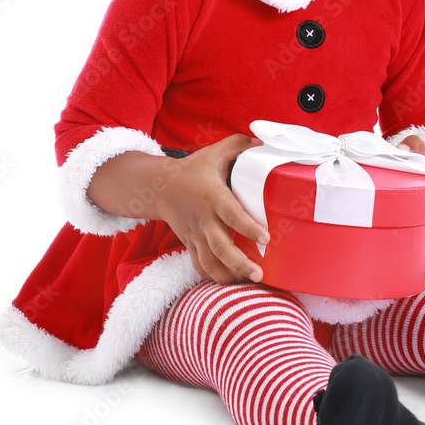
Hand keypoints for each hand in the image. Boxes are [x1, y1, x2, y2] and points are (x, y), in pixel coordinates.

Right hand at [156, 133, 267, 284]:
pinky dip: (213, 277)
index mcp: (213, 196)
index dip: (248, 227)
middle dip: (239, 263)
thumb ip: (238, 145)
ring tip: (249, 282)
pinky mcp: (189, 244)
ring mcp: (195, 235)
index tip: (266, 239)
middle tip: (259, 274)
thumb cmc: (192, 170)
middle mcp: (203, 219)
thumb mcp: (213, 153)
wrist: (159, 187)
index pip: (232, 214)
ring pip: (209, 262)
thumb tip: (261, 141)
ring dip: (228, 275)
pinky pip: (200, 266)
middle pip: (220, 247)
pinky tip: (231, 283)